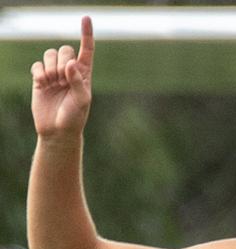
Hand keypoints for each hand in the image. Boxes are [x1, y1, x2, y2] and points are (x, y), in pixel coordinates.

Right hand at [31, 16, 93, 137]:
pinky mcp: (40, 79)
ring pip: (49, 54)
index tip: (86, 18)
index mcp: (84, 74)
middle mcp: (70, 72)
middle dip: (62, 61)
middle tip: (62, 79)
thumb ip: (78, 82)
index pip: (87, 50)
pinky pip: (36, 65)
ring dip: (50, 66)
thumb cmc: (74, 117)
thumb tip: (70, 64)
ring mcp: (54, 74)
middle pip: (65, 50)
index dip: (86, 34)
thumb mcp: (81, 101)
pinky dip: (39, 72)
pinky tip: (43, 84)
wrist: (57, 131)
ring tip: (53, 83)